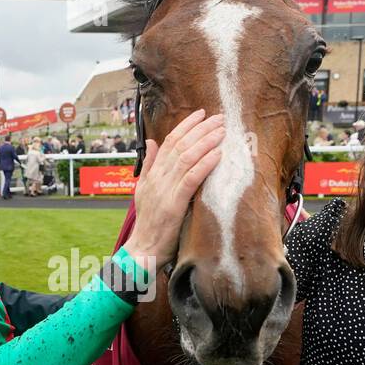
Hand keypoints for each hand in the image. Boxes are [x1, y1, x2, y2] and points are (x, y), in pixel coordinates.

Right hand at [121, 109, 224, 272]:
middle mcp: (158, 178)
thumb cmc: (149, 223)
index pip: (169, 142)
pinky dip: (204, 164)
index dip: (186, 126)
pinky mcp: (174, 204)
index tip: (201, 114)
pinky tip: (217, 154)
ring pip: (186, 158)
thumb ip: (149, 165)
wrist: (143, 249)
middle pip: (180, 146)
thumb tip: (151, 142)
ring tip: (221, 131)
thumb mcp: (144, 190)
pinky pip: (191, 179)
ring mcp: (165, 190)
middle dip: (200, 129)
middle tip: (218, 117)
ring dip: (206, 142)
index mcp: (153, 174)